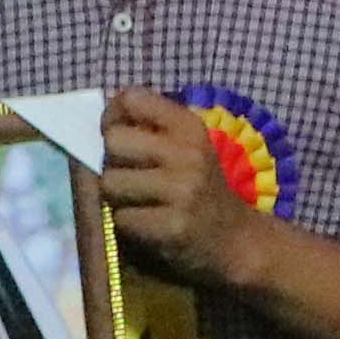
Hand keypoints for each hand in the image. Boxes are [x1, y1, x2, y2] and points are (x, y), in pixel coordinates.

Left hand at [97, 90, 267, 291]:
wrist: (236, 239)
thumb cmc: (201, 188)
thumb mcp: (187, 146)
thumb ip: (150, 127)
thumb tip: (104, 119)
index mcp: (189, 126)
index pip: (130, 99)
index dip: (112, 117)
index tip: (120, 136)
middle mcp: (188, 153)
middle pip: (113, 141)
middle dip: (112, 162)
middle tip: (130, 175)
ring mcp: (181, 191)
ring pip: (110, 183)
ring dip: (117, 197)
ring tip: (139, 202)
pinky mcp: (172, 226)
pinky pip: (121, 218)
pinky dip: (128, 224)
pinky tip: (148, 224)